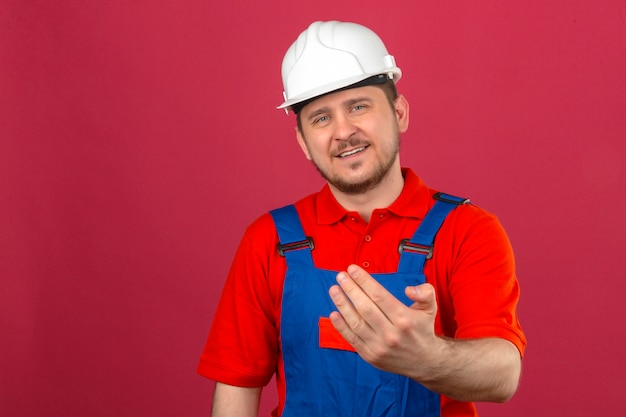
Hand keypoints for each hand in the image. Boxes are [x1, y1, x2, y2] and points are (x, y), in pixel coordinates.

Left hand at [328, 264, 442, 377]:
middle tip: (340, 276)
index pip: (379, 296)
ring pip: (356, 322)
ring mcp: (379, 346)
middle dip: (350, 289)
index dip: (364, 281)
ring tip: (334, 290)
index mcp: (404, 319)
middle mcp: (391, 333)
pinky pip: (352, 339)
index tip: (352, 269)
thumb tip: (409, 289)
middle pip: (365, 307)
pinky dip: (341, 326)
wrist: (424, 362)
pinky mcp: (370, 356)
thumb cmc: (423, 329)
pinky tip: (334, 313)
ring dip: (342, 304)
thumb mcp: (430, 308)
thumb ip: (425, 293)